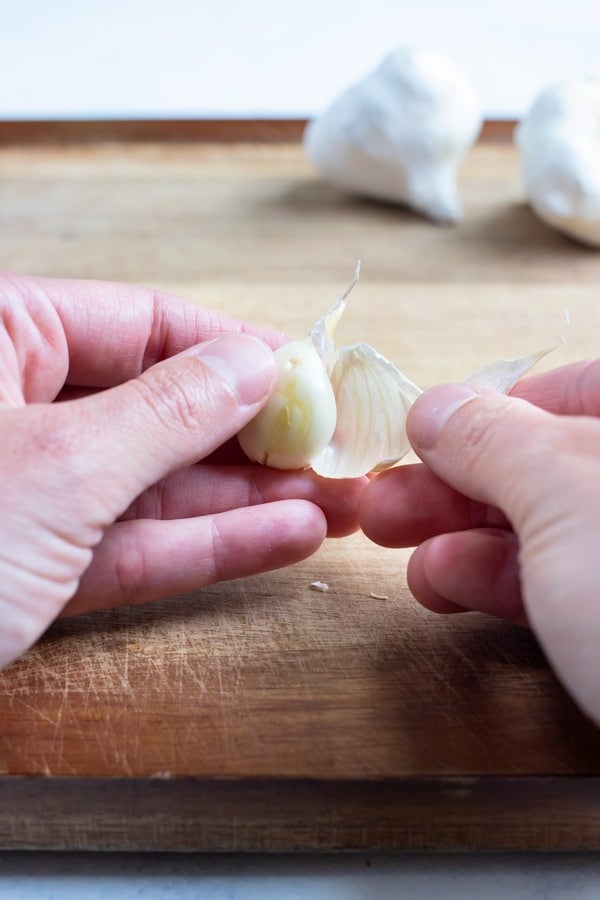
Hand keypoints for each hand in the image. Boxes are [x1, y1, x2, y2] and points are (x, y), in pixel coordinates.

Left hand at [0, 273, 364, 668]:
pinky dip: (206, 545)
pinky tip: (284, 538)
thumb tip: (256, 364)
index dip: (239, 350)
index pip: (146, 322)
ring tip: (335, 502)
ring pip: (155, 482)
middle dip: (256, 435)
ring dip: (248, 497)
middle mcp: (13, 404)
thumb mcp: (60, 465)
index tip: (314, 378)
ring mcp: (25, 489)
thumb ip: (170, 411)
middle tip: (337, 452)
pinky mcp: (31, 564)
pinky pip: (132, 543)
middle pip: (161, 405)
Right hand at [360, 361, 599, 723]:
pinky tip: (445, 584)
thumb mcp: (570, 497)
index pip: (573, 390)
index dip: (487, 410)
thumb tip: (439, 409)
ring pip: (548, 529)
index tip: (424, 436)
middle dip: (457, 481)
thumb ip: (497, 440)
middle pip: (548, 463)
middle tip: (389, 498)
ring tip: (399, 547)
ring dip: (461, 535)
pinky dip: (494, 581)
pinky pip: (559, 583)